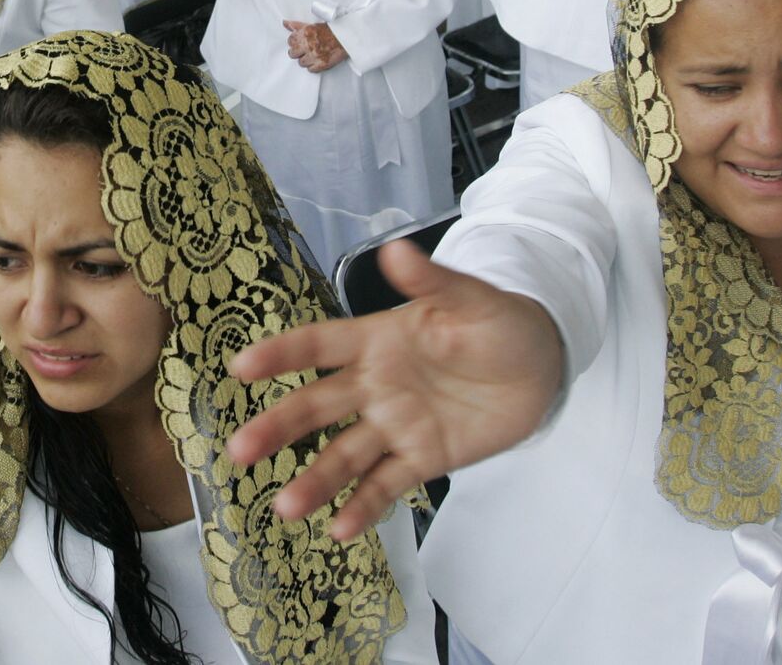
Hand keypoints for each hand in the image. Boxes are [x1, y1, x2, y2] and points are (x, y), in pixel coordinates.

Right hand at [226, 241, 563, 540]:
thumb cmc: (500, 324)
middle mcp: (373, 386)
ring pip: (344, 455)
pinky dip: (363, 507)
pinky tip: (340, 530)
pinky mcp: (422, 459)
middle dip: (277, 429)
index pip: (318, 347)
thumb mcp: (471, 299)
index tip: (241, 368)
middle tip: (239, 451)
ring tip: (285, 508)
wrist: (541, 367)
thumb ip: (433, 282)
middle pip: (316, 408)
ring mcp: (394, 426)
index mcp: (376, 341)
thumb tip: (395, 250)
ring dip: (314, 481)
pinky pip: (386, 485)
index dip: (280, 355)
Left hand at [284, 20, 345, 72]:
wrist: (347, 37)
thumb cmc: (331, 30)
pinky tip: (318, 60)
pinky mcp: (322, 64)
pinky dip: (314, 66)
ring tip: (313, 55)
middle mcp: (309, 44)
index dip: (294, 42)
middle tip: (305, 50)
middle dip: (297, 52)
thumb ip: (297, 25)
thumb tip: (285, 23)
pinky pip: (310, 69)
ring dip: (306, 60)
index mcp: (306, 33)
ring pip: (301, 63)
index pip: (290, 41)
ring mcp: (315, 55)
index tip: (300, 43)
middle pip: (292, 54)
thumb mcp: (313, 25)